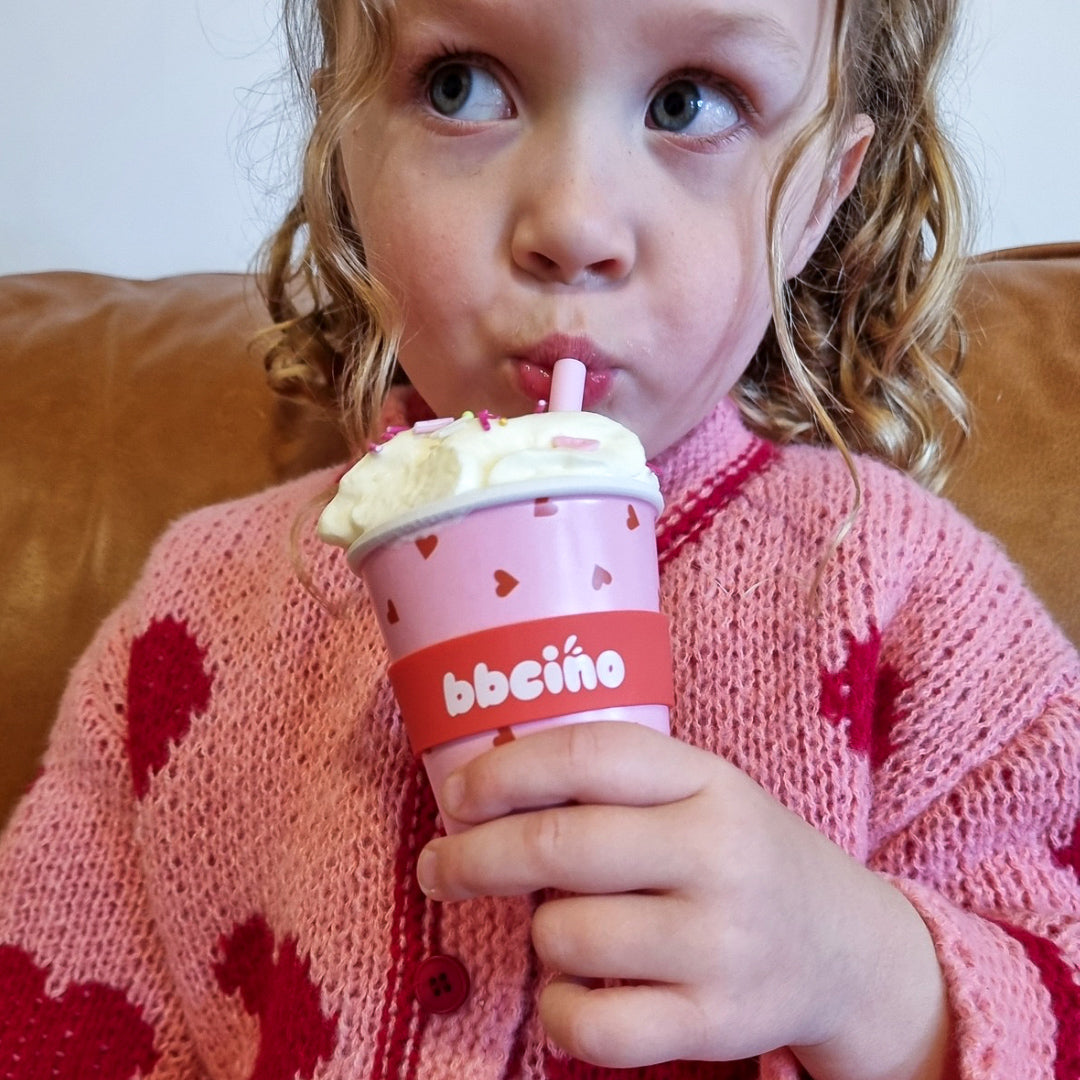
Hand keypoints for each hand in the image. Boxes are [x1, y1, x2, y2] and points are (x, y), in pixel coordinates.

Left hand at [416, 722, 949, 1079]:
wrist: (844, 947)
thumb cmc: (742, 855)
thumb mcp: (701, 791)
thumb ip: (615, 783)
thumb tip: (485, 789)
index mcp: (709, 782)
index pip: (590, 755)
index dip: (506, 772)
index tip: (457, 795)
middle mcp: (718, 856)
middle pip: (560, 845)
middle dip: (474, 856)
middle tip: (440, 866)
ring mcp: (720, 944)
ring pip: (565, 935)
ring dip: (540, 932)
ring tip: (567, 927)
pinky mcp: (716, 1023)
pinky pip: (592, 1025)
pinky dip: (559, 1009)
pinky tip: (573, 990)